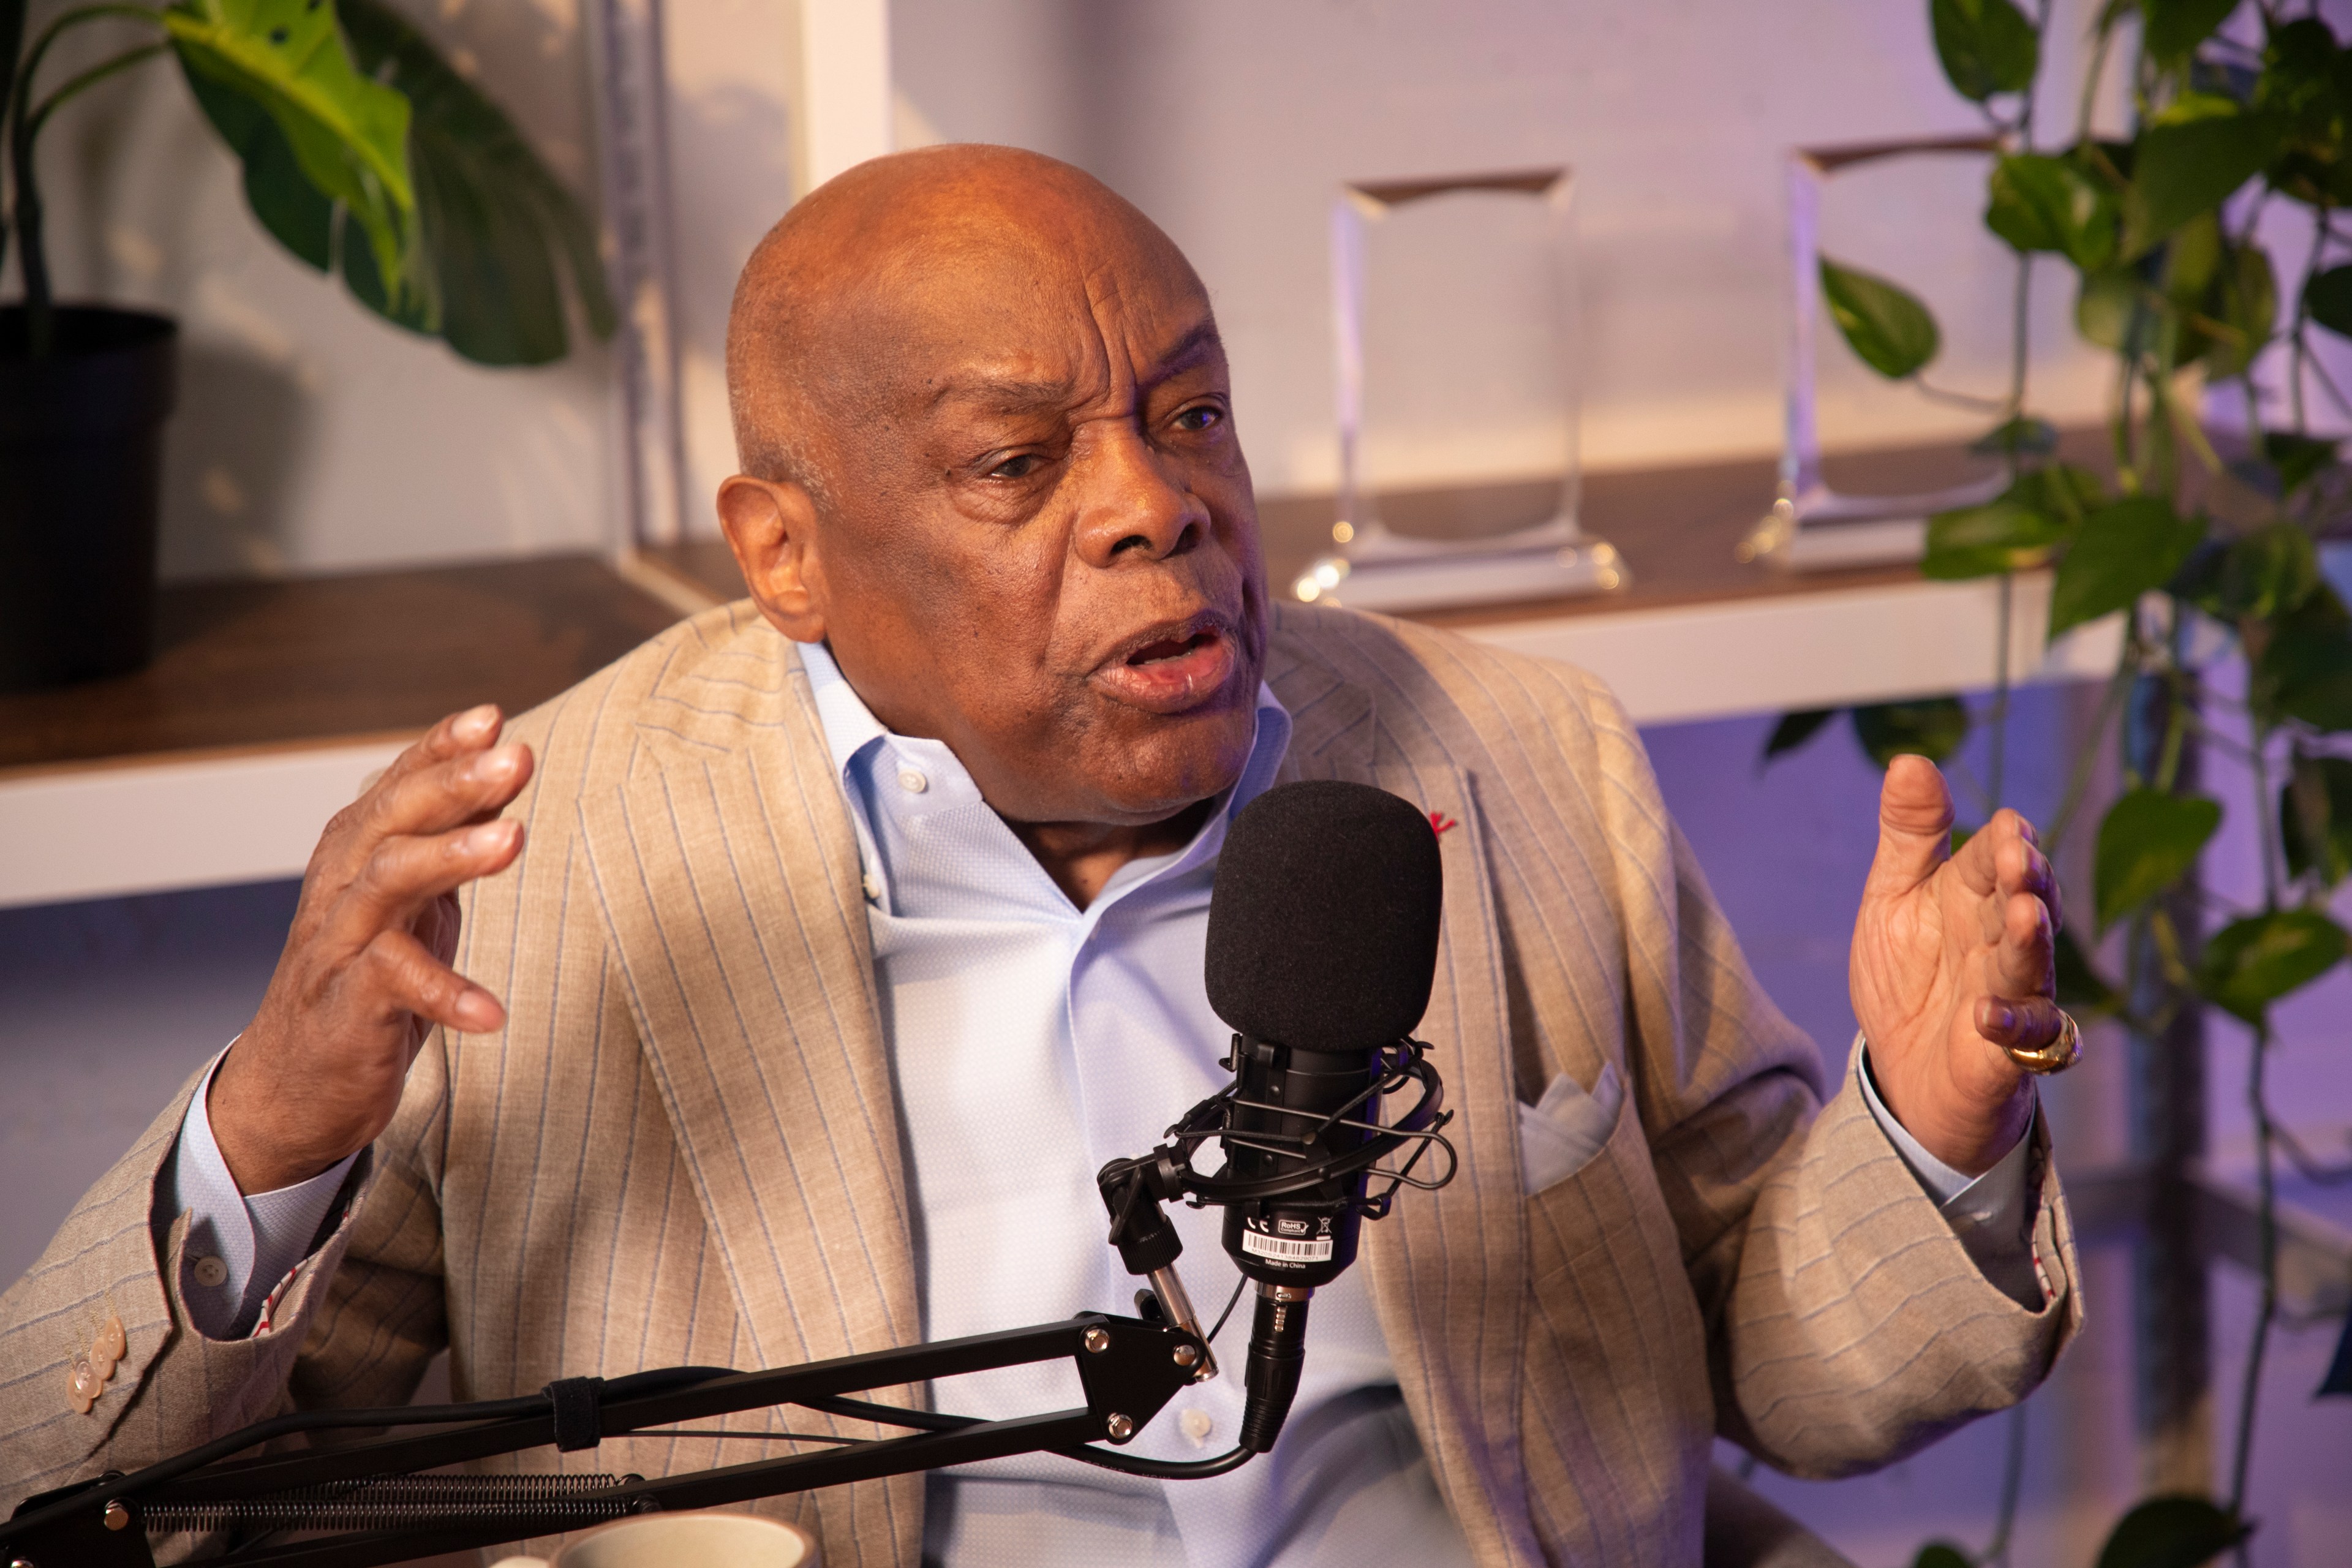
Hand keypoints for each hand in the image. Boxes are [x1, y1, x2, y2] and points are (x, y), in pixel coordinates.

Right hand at [208, 706, 534, 1193]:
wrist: (296, 1085)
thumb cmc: (366, 980)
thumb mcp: (414, 901)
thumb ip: (449, 839)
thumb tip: (500, 771)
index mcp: (357, 855)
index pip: (399, 786)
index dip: (440, 749)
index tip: (493, 719)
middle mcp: (340, 888)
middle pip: (391, 819)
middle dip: (454, 784)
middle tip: (517, 757)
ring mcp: (338, 946)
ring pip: (385, 882)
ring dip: (450, 856)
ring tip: (514, 839)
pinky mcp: (345, 1009)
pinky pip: (392, 987)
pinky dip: (444, 994)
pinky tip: (491, 1012)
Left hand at [1849, 755, 2064, 1175]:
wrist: (1906, 1067)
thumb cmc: (1909, 973)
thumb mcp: (1893, 898)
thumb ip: (1908, 835)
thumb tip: (1910, 761)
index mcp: (1975, 895)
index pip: (1993, 860)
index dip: (2002, 843)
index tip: (2008, 826)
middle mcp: (2002, 939)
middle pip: (2022, 902)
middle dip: (2025, 879)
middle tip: (2020, 856)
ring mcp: (2012, 994)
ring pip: (2030, 963)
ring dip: (2030, 940)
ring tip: (2025, 914)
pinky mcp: (2009, 1053)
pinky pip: (2025, 1039)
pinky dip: (2008, 1026)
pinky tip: (1984, 1015)